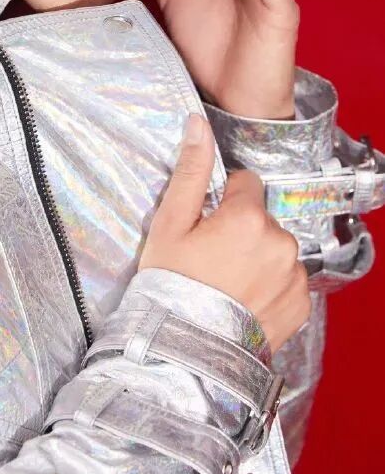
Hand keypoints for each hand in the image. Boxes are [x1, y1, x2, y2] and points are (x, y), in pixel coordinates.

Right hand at [139, 114, 309, 353]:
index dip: (222, 201)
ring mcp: (295, 275)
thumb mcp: (170, 223)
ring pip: (275, 247)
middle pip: (261, 217)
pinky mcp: (302, 304)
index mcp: (248, 216)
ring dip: (258, 257)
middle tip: (211, 259)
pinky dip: (271, 285)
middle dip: (241, 229)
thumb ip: (191, 170)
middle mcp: (280, 241)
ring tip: (226, 284)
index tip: (205, 226)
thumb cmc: (171, 283)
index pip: (246, 184)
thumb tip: (197, 123)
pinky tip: (243, 300)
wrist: (184, 350)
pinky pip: (288, 279)